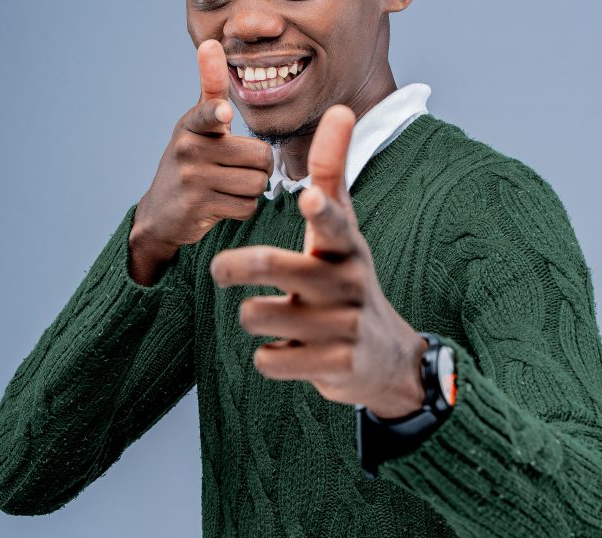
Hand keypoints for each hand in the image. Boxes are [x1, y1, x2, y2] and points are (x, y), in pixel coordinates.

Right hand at [129, 39, 272, 284]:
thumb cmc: (192, 161)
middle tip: (239, 170)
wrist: (163, 211)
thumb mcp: (197, 125)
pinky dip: (244, 209)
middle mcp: (189, 148)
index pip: (206, 113)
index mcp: (192, 124)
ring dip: (252, 190)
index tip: (223, 114)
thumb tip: (210, 42)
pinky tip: (224, 203)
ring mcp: (192, 178)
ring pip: (256, 184)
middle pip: (260, 157)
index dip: (216, 114)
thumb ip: (211, 89)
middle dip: (260, 168)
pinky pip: (247, 206)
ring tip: (229, 187)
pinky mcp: (199, 206)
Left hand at [210, 106, 427, 417]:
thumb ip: (332, 172)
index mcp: (348, 247)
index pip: (336, 224)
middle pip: (275, 268)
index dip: (321, 211)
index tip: (307, 197)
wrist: (383, 356)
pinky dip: (268, 356)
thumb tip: (339, 107)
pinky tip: (287, 352)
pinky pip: (271, 360)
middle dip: (234, 266)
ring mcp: (345, 328)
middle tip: (218, 269)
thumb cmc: (347, 279)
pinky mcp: (334, 367)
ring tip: (267, 316)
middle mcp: (349, 283)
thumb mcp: (344, 231)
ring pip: (260, 316)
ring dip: (252, 316)